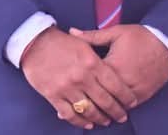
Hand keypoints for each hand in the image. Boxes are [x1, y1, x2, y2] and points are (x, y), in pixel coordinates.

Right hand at [19, 26, 134, 127]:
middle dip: (116, 111)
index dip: (125, 96)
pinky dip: (80, 121)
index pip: (114, 84)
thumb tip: (116, 66)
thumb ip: (100, 58)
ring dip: (99, 118)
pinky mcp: (53, 96)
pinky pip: (69, 113)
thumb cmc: (62, 42)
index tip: (132, 102)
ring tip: (106, 121)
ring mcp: (67, 88)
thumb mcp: (85, 44)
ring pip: (88, 109)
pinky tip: (88, 123)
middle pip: (104, 100)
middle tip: (123, 116)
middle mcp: (82, 77)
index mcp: (92, 62)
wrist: (35, 44)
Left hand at [72, 25, 167, 105]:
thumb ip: (93, 36)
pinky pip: (127, 106)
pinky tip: (111, 108)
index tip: (71, 86)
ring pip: (113, 106)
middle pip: (100, 97)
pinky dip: (118, 107)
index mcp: (112, 66)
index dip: (79, 83)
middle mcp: (122, 81)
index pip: (90, 80)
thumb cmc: (141, 37)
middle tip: (76, 103)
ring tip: (92, 108)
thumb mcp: (117, 33)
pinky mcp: (143, 95)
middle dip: (88, 100)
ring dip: (103, 108)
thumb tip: (72, 32)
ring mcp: (133, 90)